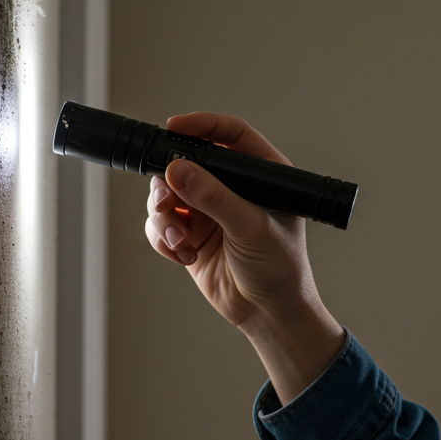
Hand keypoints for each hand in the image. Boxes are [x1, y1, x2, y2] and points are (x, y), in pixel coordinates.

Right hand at [145, 112, 344, 402]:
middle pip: (187, 163)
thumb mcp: (251, 228)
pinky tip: (183, 256)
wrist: (268, 314)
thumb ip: (214, 198)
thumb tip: (179, 170)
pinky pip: (161, 223)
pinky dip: (164, 238)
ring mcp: (209, 210)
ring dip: (164, 216)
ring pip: (167, 193)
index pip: (230, 135)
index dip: (202, 125)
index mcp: (261, 174)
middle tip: (166, 202)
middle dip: (170, 183)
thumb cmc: (279, 269)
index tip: (174, 126)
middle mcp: (233, 187)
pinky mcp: (191, 234)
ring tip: (179, 239)